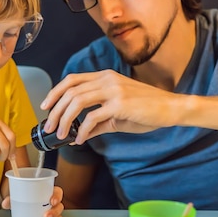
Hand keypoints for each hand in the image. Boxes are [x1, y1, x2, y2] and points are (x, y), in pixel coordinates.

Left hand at [0, 186, 63, 216]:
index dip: (57, 197)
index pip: (58, 193)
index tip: (52, 201)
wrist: (24, 207)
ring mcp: (53, 216)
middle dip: (54, 213)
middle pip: (59, 208)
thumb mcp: (19, 196)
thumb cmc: (26, 199)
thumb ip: (12, 198)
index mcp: (49, 193)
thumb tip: (5, 203)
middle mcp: (53, 205)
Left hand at [41, 70, 180, 142]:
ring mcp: (113, 90)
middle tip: (49, 126)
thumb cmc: (147, 110)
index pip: (72, 80)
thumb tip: (79, 134)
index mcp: (105, 77)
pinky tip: (80, 139)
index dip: (55, 92)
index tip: (46, 106)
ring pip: (77, 102)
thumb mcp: (118, 114)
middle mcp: (106, 79)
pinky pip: (93, 117)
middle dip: (55, 109)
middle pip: (70, 91)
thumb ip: (98, 122)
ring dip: (64, 119)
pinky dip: (83, 130)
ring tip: (60, 134)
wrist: (171, 108)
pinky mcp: (120, 104)